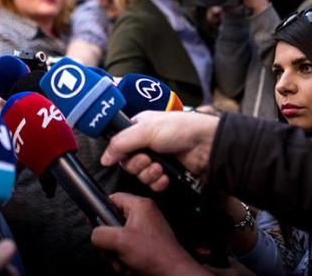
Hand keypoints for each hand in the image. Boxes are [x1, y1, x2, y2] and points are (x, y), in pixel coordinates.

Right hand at [91, 193, 210, 275]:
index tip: (94, 221)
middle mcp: (143, 217)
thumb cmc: (156, 255)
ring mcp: (144, 232)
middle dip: (110, 242)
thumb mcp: (119, 240)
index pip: (113, 198)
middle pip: (112, 223)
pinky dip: (124, 260)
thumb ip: (100, 234)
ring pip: (118, 240)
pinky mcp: (145, 246)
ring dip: (116, 254)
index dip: (101, 209)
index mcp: (140, 206)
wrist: (172, 274)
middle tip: (113, 249)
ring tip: (125, 262)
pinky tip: (130, 267)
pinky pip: (126, 250)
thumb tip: (95, 235)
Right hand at [100, 111, 218, 190]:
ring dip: (149, 174)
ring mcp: (157, 158)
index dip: (121, 153)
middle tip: (149, 158)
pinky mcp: (167, 173)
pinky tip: (166, 176)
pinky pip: (153, 184)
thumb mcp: (145, 130)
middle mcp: (146, 143)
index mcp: (138, 127)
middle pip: (128, 163)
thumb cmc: (180, 129)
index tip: (127, 154)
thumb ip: (121, 143)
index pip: (119, 144)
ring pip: (140, 175)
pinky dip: (158, 182)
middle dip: (137, 165)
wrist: (206, 145)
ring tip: (160, 167)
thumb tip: (104, 158)